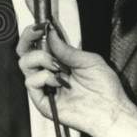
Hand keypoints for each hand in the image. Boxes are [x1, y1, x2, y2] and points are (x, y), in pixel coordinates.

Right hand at [16, 26, 134, 136]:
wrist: (111, 111)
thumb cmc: (105, 89)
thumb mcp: (89, 60)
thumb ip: (66, 49)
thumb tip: (50, 34)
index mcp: (60, 62)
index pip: (39, 45)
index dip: (34, 33)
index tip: (38, 24)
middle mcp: (49, 73)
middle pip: (25, 53)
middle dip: (28, 39)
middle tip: (37, 33)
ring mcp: (45, 86)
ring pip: (25, 64)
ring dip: (40, 58)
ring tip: (57, 65)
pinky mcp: (43, 101)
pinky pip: (30, 82)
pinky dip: (44, 77)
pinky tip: (59, 81)